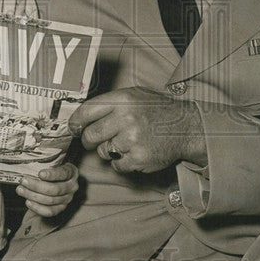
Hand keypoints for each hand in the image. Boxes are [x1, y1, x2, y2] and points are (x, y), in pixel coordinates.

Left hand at [17, 163, 78, 216]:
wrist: (56, 184)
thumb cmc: (52, 172)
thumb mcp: (52, 165)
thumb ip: (44, 166)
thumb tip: (27, 169)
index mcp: (71, 172)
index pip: (63, 173)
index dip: (51, 174)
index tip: (39, 174)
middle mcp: (72, 186)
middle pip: (55, 189)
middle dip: (37, 186)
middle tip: (23, 181)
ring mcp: (67, 199)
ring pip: (50, 200)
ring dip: (33, 195)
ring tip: (21, 190)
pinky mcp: (61, 209)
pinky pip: (49, 211)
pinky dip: (37, 207)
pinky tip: (28, 202)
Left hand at [69, 87, 207, 173]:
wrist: (186, 127)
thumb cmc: (157, 110)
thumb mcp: (135, 95)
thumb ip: (110, 103)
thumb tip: (81, 116)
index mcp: (123, 99)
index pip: (87, 111)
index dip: (75, 122)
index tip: (73, 128)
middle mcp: (127, 118)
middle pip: (90, 135)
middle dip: (90, 140)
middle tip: (96, 139)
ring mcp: (132, 139)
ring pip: (103, 152)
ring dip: (109, 150)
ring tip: (126, 142)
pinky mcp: (138, 158)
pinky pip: (116, 165)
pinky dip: (121, 162)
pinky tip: (134, 152)